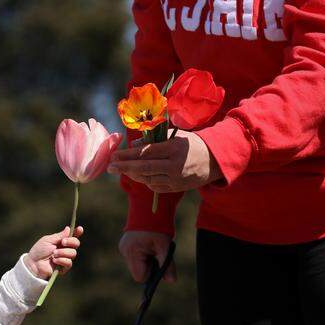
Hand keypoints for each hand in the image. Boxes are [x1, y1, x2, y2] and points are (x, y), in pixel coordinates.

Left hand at [25, 225, 83, 279]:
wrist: (33, 264)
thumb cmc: (38, 251)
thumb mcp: (48, 240)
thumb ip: (59, 236)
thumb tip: (68, 228)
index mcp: (61, 241)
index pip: (72, 236)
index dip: (77, 232)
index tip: (80, 229)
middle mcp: (65, 249)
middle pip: (76, 243)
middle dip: (71, 241)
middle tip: (62, 242)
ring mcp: (65, 258)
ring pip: (73, 253)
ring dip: (63, 252)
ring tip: (54, 253)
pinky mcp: (64, 267)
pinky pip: (69, 263)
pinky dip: (62, 260)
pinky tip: (54, 260)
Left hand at [107, 130, 221, 192]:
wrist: (215, 160)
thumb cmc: (192, 144)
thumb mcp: (176, 136)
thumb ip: (155, 141)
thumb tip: (133, 145)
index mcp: (173, 149)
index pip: (146, 153)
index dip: (128, 155)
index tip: (114, 155)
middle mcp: (174, 165)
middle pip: (143, 168)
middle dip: (124, 168)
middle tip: (109, 167)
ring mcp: (175, 179)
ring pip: (147, 178)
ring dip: (132, 174)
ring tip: (122, 170)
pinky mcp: (176, 188)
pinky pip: (155, 186)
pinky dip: (144, 180)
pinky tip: (138, 175)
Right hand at [119, 230, 175, 283]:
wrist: (149, 209)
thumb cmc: (158, 227)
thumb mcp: (165, 247)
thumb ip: (167, 265)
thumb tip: (172, 281)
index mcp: (133, 252)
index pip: (140, 276)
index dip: (150, 273)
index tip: (157, 262)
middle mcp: (125, 252)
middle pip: (137, 271)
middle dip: (148, 266)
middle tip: (156, 253)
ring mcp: (123, 248)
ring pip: (136, 264)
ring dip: (145, 260)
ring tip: (151, 247)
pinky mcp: (124, 245)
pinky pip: (134, 257)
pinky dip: (141, 254)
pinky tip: (146, 244)